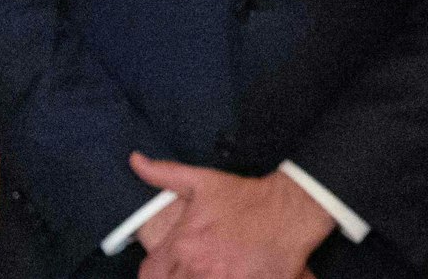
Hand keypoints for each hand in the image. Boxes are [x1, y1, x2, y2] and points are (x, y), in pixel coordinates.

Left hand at [130, 152, 334, 278]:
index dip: (157, 272)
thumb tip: (135, 161)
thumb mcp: (203, 182)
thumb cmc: (247, 197)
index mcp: (183, 245)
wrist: (291, 210)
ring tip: (214, 269)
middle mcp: (199, 269)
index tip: (168, 267)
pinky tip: (233, 275)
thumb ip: (165, 175)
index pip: (150, 274)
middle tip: (195, 266)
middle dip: (177, 277)